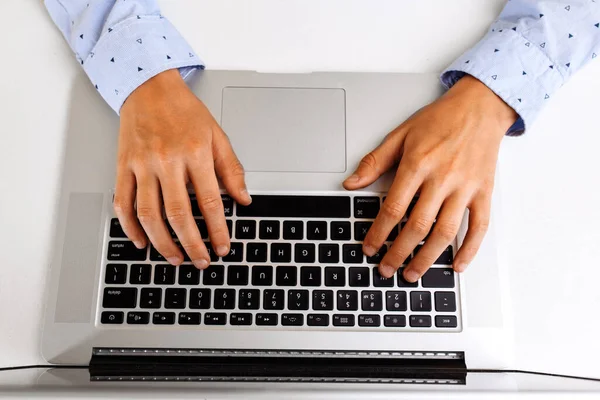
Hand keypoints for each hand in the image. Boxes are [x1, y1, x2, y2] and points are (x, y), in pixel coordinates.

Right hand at [113, 69, 251, 268]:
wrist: (149, 87)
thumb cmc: (185, 111)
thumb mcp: (217, 135)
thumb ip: (232, 169)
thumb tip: (243, 199)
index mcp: (195, 153)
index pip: (209, 202)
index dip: (217, 230)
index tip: (222, 247)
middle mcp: (167, 161)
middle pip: (178, 214)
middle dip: (192, 245)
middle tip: (201, 261)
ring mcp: (142, 165)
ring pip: (149, 214)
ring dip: (163, 243)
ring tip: (175, 257)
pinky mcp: (123, 166)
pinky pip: (123, 203)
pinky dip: (131, 227)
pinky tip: (142, 241)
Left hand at [344, 75, 516, 280]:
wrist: (480, 106)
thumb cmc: (440, 119)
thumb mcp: (401, 134)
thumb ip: (375, 162)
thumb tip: (351, 184)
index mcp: (418, 164)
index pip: (393, 208)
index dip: (378, 233)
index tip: (369, 248)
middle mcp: (442, 178)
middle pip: (417, 226)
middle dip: (399, 253)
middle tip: (386, 269)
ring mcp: (465, 187)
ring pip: (446, 232)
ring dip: (428, 258)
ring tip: (413, 273)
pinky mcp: (484, 192)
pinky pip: (479, 226)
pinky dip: (469, 249)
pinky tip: (456, 265)